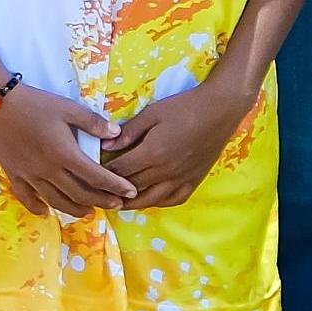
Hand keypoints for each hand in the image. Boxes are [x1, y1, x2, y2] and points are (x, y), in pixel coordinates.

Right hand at [0, 84, 135, 216]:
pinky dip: (38, 208)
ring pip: (56, 201)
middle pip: (80, 194)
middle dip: (101, 201)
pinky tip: (46, 211)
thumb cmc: (35, 103)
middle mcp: (49, 170)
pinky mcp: (15, 175)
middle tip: (116, 204)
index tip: (130, 192)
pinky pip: (27, 198)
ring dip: (75, 209)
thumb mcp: (67, 107)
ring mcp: (30, 176)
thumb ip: (92, 122)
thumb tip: (116, 133)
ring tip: (88, 211)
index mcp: (64, 153)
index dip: (115, 186)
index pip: (96, 176)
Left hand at [100, 73, 256, 208]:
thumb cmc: (184, 107)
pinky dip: (157, 202)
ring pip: (149, 199)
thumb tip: (105, 146)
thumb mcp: (153, 113)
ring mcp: (180, 179)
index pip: (120, 169)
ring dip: (131, 203)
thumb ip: (129, 131)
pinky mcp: (193, 182)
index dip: (103, 172)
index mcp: (153, 153)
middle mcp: (165, 171)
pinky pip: (172, 200)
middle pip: (131, 186)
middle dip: (112, 190)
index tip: (91, 174)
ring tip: (117, 202)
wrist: (220, 110)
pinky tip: (149, 200)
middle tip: (97, 192)